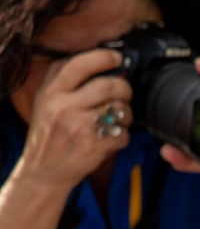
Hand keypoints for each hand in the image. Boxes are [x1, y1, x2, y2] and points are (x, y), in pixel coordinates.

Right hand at [17, 49, 131, 192]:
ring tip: (118, 118)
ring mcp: (80, 127)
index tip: (116, 58)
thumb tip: (95, 61)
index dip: (103, 57)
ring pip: (120, 109)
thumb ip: (64, 80)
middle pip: (108, 86)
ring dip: (126, 113)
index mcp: (52, 92)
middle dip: (125, 88)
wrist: (44, 171)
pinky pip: (123, 134)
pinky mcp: (95, 146)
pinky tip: (112, 138)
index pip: (79, 64)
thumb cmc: (49, 134)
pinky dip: (123, 136)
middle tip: (125, 93)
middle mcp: (64, 107)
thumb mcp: (45, 102)